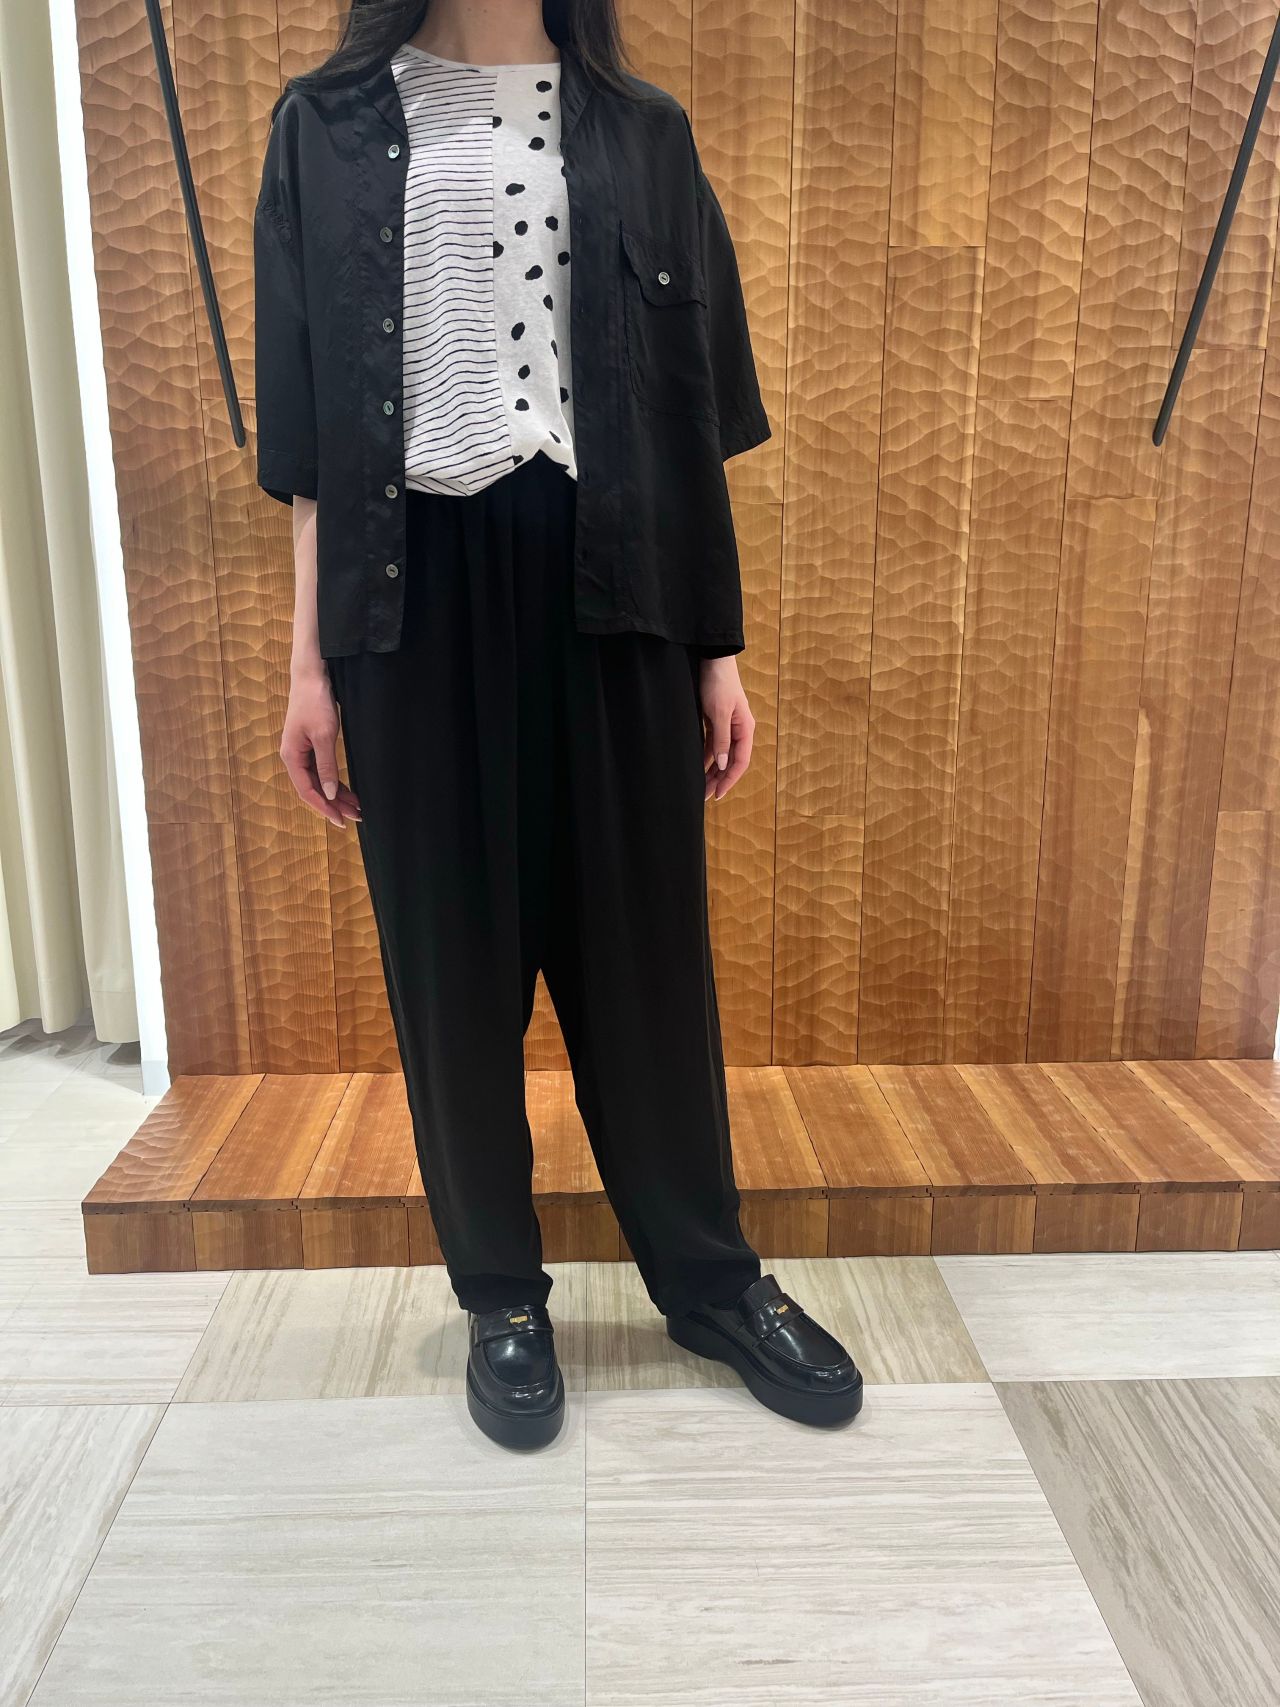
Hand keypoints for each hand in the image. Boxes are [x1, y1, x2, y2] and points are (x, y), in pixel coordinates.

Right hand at [280, 665, 360, 828]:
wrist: (311, 676)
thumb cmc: (315, 701)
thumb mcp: (325, 735)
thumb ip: (327, 766)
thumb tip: (331, 794)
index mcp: (291, 757)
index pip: (308, 791)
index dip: (325, 808)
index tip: (342, 821)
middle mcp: (294, 757)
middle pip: (314, 789)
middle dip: (335, 804)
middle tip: (357, 817)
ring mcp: (301, 752)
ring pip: (319, 781)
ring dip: (337, 795)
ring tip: (357, 807)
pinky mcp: (310, 746)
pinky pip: (322, 770)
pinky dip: (335, 781)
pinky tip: (347, 790)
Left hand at [699, 656, 753, 801]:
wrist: (713, 661)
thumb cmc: (719, 684)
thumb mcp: (719, 713)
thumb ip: (722, 740)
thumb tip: (722, 764)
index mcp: (745, 729)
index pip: (740, 762)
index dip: (729, 780)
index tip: (718, 794)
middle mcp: (740, 731)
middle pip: (731, 762)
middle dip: (719, 780)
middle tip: (705, 796)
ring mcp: (728, 727)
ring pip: (721, 756)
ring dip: (712, 771)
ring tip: (701, 787)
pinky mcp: (717, 722)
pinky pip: (713, 745)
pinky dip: (706, 758)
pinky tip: (698, 768)